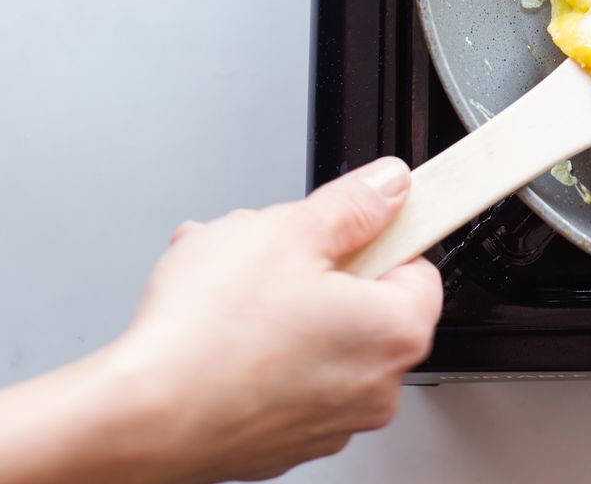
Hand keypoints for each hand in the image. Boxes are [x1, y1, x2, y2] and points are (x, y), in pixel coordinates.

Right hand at [98, 157, 441, 480]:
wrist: (136, 421)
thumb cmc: (208, 339)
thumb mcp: (288, 232)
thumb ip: (352, 204)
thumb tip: (387, 186)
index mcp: (396, 333)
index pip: (417, 266)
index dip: (377, 237)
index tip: (347, 225)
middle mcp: (375, 388)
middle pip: (362, 302)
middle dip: (313, 267)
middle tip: (269, 253)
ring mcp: (328, 421)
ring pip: (315, 336)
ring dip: (276, 302)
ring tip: (222, 285)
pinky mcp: (280, 441)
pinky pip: (281, 376)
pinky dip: (254, 349)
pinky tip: (212, 327)